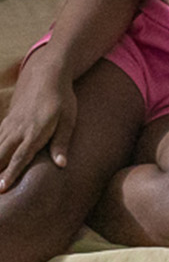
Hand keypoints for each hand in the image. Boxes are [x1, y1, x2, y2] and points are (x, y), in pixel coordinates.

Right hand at [0, 50, 76, 191]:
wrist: (46, 74)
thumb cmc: (62, 99)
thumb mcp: (68, 120)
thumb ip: (62, 142)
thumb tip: (61, 164)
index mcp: (34, 132)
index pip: (20, 157)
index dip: (11, 174)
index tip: (3, 187)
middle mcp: (19, 129)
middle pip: (2, 154)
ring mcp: (11, 123)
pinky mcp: (9, 118)